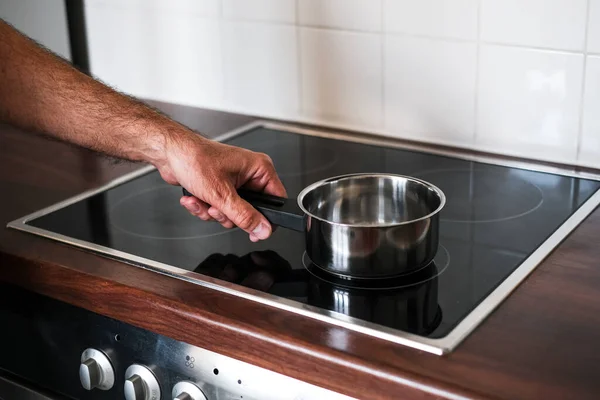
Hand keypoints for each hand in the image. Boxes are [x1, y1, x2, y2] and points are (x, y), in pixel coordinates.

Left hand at [156, 132, 286, 241]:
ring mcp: (234, 181)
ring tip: (202, 200)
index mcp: (259, 169)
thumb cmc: (194, 158)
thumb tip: (263, 229)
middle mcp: (249, 174)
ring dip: (213, 212)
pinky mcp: (220, 187)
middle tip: (217, 208)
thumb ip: (244, 216)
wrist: (169, 153)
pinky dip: (204, 207)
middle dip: (228, 214)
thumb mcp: (222, 194)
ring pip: (233, 213)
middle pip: (251, 211)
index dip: (267, 219)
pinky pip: (219, 209)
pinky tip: (194, 198)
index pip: (276, 200)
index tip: (255, 231)